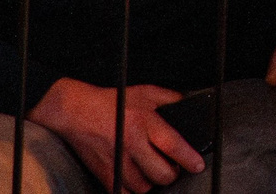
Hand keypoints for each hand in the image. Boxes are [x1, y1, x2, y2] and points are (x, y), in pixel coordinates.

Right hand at [30, 78, 203, 193]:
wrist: (77, 111)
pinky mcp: (104, 172)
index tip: (198, 165)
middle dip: (172, 174)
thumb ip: (170, 99)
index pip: (173, 145)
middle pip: (160, 173)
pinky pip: (123, 192)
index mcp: (145, 122)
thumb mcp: (146, 92)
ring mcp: (116, 161)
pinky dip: (133, 190)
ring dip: (153, 183)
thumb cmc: (113, 102)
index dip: (189, 158)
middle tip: (174, 169)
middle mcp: (131, 144)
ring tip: (155, 173)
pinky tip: (137, 180)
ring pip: (143, 187)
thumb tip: (189, 105)